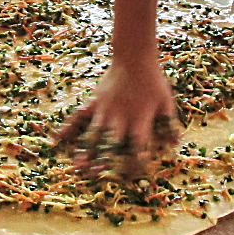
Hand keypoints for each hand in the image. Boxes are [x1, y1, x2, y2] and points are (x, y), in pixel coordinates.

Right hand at [59, 56, 178, 174]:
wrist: (134, 57)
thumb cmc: (153, 80)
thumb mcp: (166, 100)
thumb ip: (170, 123)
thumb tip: (176, 145)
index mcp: (140, 118)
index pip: (139, 146)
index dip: (136, 162)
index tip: (132, 176)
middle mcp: (120, 116)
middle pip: (111, 142)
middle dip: (104, 160)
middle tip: (95, 177)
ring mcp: (105, 109)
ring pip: (93, 132)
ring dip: (85, 150)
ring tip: (77, 166)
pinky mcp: (95, 101)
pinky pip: (79, 115)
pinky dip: (68, 127)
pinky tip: (57, 139)